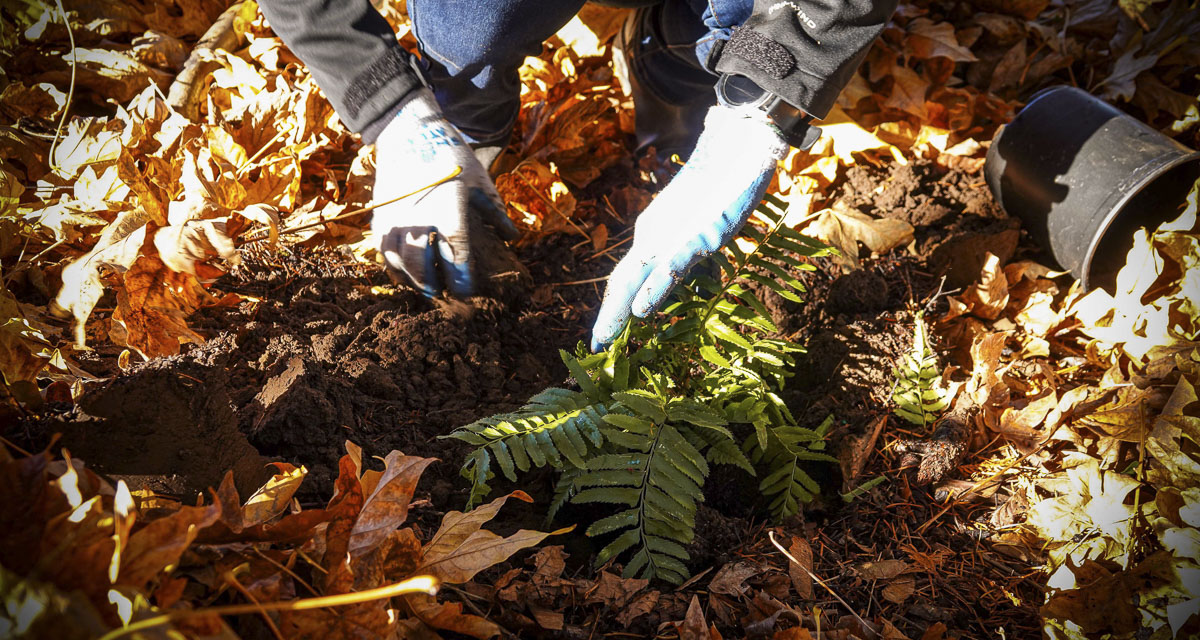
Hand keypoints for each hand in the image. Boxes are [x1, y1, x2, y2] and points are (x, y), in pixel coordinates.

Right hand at [373, 88, 517, 296]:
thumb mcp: (479, 179)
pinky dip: (395, 268)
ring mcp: (395, 217)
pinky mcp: (380, 216)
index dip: (461, 276)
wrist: (408, 132)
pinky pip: (384, 251)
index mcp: (448, 206)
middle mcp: (418, 215)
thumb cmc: (450, 156)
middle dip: (436, 286)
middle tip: (447, 298)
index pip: (455, 251)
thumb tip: (511, 239)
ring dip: (414, 281)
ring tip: (429, 291)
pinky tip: (407, 277)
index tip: (467, 292)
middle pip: (423, 264)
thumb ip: (495, 211)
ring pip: (400, 262)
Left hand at [590, 105, 788, 350]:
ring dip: (619, 310)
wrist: (738, 145)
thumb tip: (693, 284)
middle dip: (609, 315)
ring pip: (637, 278)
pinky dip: (653, 290)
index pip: (629, 278)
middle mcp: (653, 237)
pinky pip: (671, 268)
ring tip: (604, 337)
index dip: (615, 307)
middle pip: (623, 282)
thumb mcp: (703, 230)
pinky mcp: (695, 235)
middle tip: (596, 346)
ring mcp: (672, 236)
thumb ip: (693, 256)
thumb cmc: (722, 186)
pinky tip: (640, 310)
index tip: (605, 336)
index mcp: (653, 236)